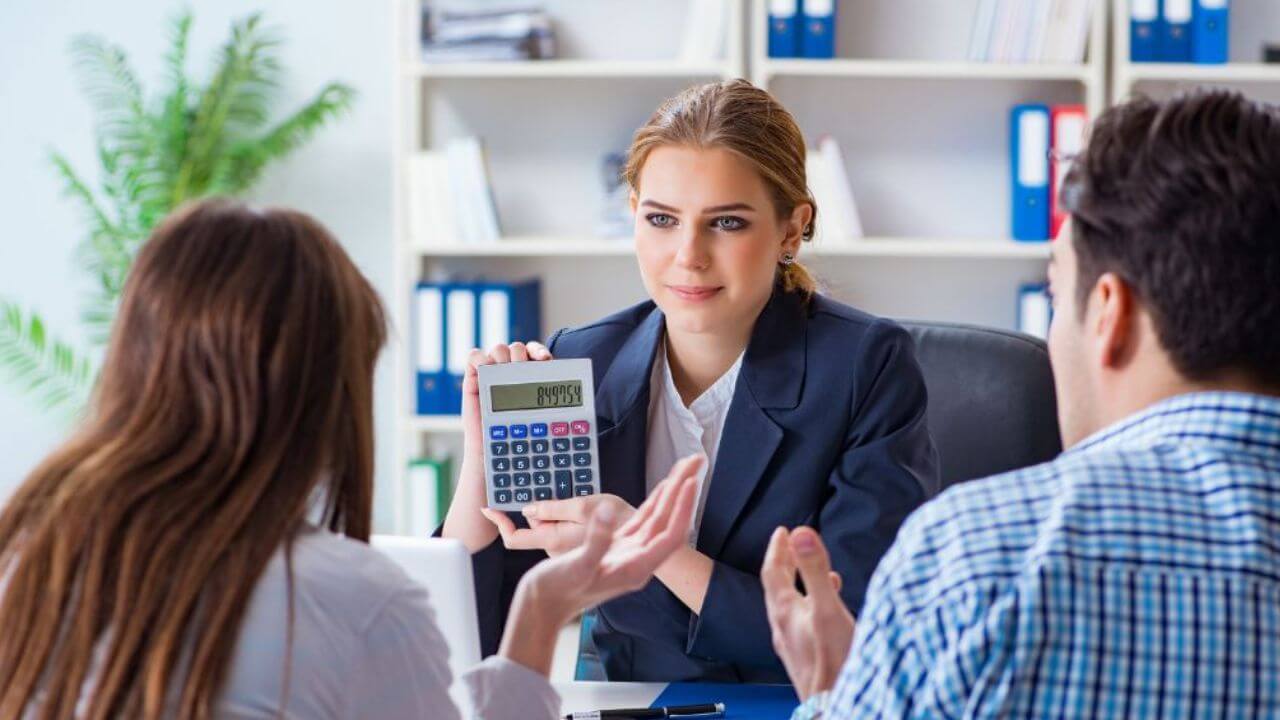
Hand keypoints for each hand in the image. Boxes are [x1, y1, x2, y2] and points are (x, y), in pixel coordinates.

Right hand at [442, 341, 551, 551]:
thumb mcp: (545, 429)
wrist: (494, 464)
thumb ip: (559, 416)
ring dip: (502, 354)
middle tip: (521, 369)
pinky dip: (479, 356)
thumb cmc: (522, 448)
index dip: (541, 351)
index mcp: (532, 383)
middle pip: (517, 348)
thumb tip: (583, 404)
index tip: (546, 361)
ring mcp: (492, 378)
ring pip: (498, 349)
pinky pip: (474, 356)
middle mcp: (512, 377)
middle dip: (521, 354)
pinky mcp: (473, 381)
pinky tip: (484, 369)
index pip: (538, 355)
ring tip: (504, 371)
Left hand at [480, 494, 636, 556]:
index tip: (488, 507)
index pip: (514, 537)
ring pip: (551, 526)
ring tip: (576, 495)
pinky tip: (586, 508)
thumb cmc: (619, 523)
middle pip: (535, 526)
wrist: (647, 545)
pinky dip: (568, 517)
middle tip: (548, 486)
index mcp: (553, 539)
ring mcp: (567, 549)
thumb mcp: (584, 506)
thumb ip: (554, 509)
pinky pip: (565, 529)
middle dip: (539, 507)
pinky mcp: (578, 547)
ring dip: (557, 510)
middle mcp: (556, 548)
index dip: (499, 522)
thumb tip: (528, 510)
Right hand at [499, 457, 702, 674]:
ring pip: (658, 519)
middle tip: (696, 460)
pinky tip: (661, 490)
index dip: (681, 507)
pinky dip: (653, 504)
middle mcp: (638, 561)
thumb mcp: (577, 566)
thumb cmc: (557, 590)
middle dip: (683, 490)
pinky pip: (642, 522)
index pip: (669, 534)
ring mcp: (629, 554)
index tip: (688, 480)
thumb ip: (596, 540)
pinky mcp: (617, 548)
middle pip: (669, 522)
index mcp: (635, 567)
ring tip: (685, 467)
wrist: (543, 607)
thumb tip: (606, 511)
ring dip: (672, 493)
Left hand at [761, 526, 854, 701]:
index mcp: (784, 612)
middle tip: (791, 545)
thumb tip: (801, 533)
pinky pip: (801, 625)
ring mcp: (792, 646)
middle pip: (777, 588)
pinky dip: (811, 608)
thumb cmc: (834, 662)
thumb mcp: (827, 608)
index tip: (782, 531)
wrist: (835, 707)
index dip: (777, 549)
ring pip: (790, 608)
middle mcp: (782, 628)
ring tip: (814, 574)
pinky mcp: (804, 660)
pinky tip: (827, 614)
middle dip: (785, 564)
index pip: (772, 572)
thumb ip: (814, 570)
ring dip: (799, 586)